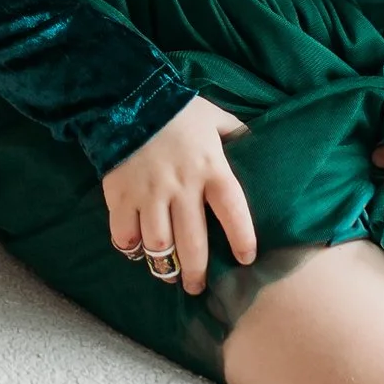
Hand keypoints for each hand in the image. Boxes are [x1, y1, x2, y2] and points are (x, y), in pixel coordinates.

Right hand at [101, 97, 255, 297]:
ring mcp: (149, 193)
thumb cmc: (179, 110)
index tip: (246, 259)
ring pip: (158, 245)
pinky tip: (136, 251)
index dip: (243, 238)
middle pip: (193, 242)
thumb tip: (262, 146)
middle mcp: (182, 186)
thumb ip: (238, 134)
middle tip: (198, 287)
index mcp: (211, 168)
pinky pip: (123, 234)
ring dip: (164, 267)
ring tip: (169, 276)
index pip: (233, 211)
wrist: (129, 96)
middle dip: (197, 272)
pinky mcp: (121, 195)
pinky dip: (129, 248)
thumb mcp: (216, 117)